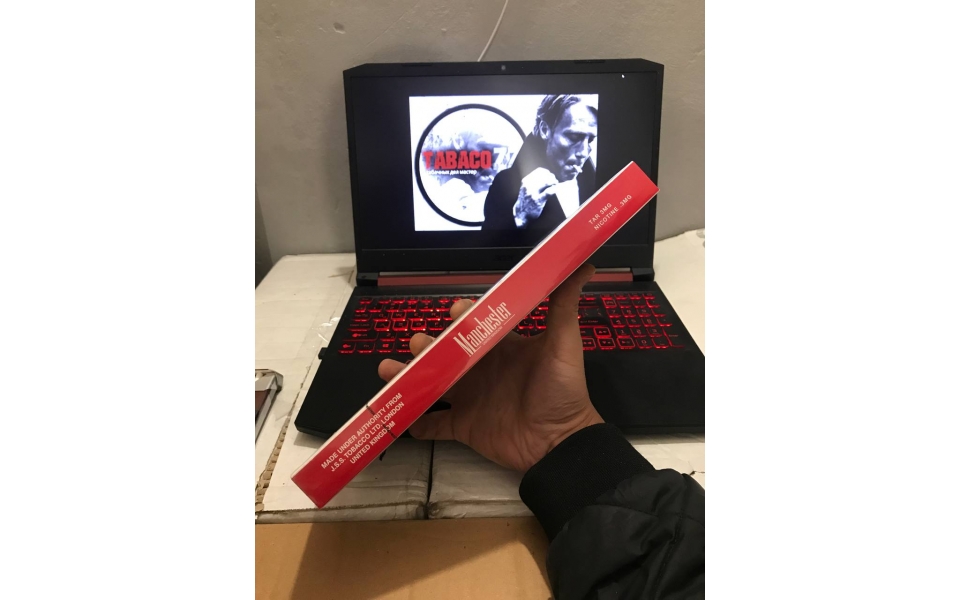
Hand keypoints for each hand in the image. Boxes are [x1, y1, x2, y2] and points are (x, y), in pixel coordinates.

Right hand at [377, 264, 603, 471]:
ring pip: (431, 384)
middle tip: (418, 344)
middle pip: (444, 353)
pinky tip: (397, 413)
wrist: (561, 442)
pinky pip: (433, 424)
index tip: (455, 313)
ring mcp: (470, 399)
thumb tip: (584, 264)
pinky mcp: (464, 427)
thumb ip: (564, 305)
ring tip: (387, 370)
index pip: (474, 326)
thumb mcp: (564, 344)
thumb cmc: (563, 390)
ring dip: (408, 377)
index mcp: (501, 348)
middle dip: (426, 346)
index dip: (461, 317)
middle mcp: (481, 370)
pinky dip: (414, 421)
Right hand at [513, 168, 558, 227]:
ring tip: (556, 183)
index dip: (546, 172)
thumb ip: (533, 181)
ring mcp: (533, 193)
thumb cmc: (525, 200)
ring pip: (546, 182)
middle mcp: (528, 186)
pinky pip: (548, 192)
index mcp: (525, 181)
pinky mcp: (538, 201)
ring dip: (553, 181)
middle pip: (544, 176)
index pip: (538, 171)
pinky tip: (556, 188)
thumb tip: (546, 174)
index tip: (550, 175)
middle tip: (554, 180)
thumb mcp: (526, 188)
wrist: (521, 213)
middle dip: (551, 177)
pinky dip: (554, 189)